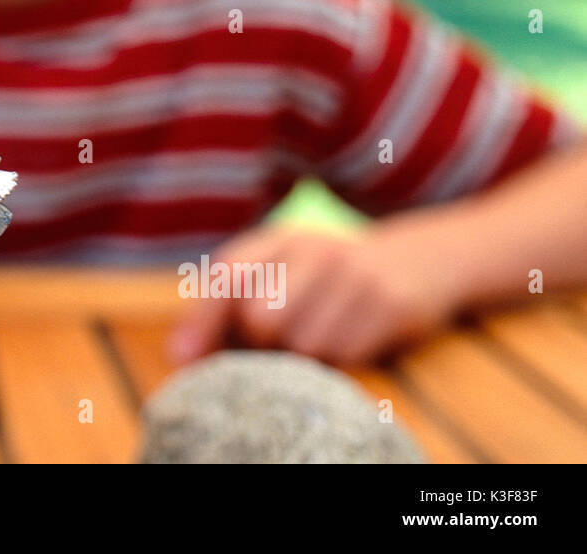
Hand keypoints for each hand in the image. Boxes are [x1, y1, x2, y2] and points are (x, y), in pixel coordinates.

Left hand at [166, 225, 460, 367]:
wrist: (423, 258)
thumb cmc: (331, 279)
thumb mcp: (282, 274)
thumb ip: (226, 309)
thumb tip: (179, 356)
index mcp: (279, 239)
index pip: (226, 276)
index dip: (201, 320)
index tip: (182, 358)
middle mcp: (314, 248)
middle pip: (260, 318)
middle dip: (262, 343)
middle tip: (280, 341)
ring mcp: (355, 274)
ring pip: (303, 346)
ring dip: (305, 357)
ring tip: (321, 335)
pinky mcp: (391, 304)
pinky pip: (345, 357)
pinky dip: (340, 362)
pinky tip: (352, 337)